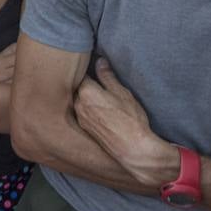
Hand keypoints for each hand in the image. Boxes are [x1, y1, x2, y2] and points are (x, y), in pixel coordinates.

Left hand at [74, 59, 177, 189]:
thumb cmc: (130, 120)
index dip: (87, 68)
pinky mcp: (84, 128)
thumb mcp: (122, 93)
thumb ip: (107, 76)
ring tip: (102, 97)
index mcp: (86, 92)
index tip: (91, 65)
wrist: (132, 149)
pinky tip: (101, 110)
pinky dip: (88, 108)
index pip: (81, 73)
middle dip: (86, 83)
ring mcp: (79, 117)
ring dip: (86, 96)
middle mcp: (78, 104)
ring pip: (79, 100)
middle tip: (98, 81)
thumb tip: (100, 62)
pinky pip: (82, 112)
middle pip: (77, 87)